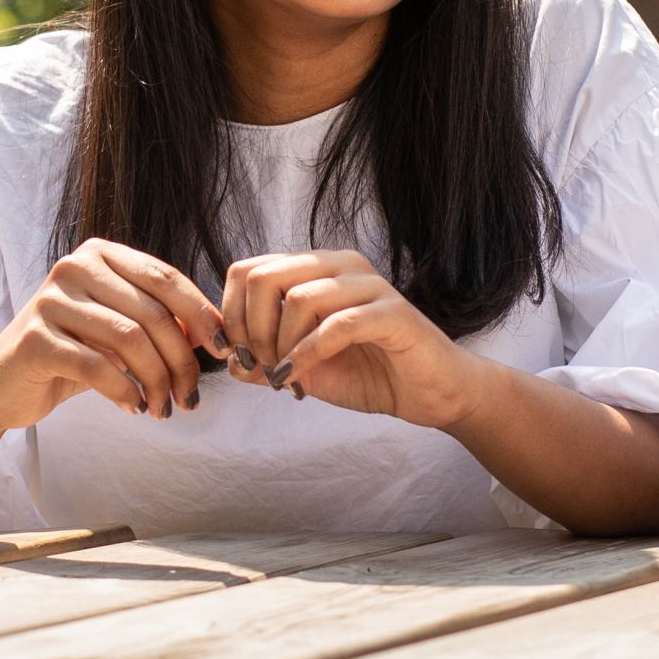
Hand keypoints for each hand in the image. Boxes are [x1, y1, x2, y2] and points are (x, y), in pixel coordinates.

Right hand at [0, 239, 232, 426]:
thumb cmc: (70, 354)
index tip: (223, 349)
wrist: (1, 384)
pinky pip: (97, 367)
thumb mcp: (118, 332)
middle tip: (191, 398)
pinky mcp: (35, 339)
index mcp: (99, 255)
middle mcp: (73, 267)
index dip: (201, 313)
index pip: (165, 278)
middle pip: (152, 313)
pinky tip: (134, 408)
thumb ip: (159, 322)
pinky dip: (125, 392)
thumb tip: (212, 332)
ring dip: (157, 381)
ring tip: (164, 408)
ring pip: (129, 340)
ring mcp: (51, 301)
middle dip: (181, 360)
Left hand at [220, 248, 480, 425]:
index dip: (232, 317)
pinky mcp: (393, 313)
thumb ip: (266, 361)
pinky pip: (337, 326)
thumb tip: (230, 361)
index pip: (247, 271)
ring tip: (287, 379)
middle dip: (252, 331)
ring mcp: (369, 285)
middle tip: (264, 368)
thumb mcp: (304, 368)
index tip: (242, 357)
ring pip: (297, 299)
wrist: (428, 394)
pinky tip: (301, 380)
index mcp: (315, 269)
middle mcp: (340, 265)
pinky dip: (308, 355)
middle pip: (263, 278)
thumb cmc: (368, 373)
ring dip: (281, 347)